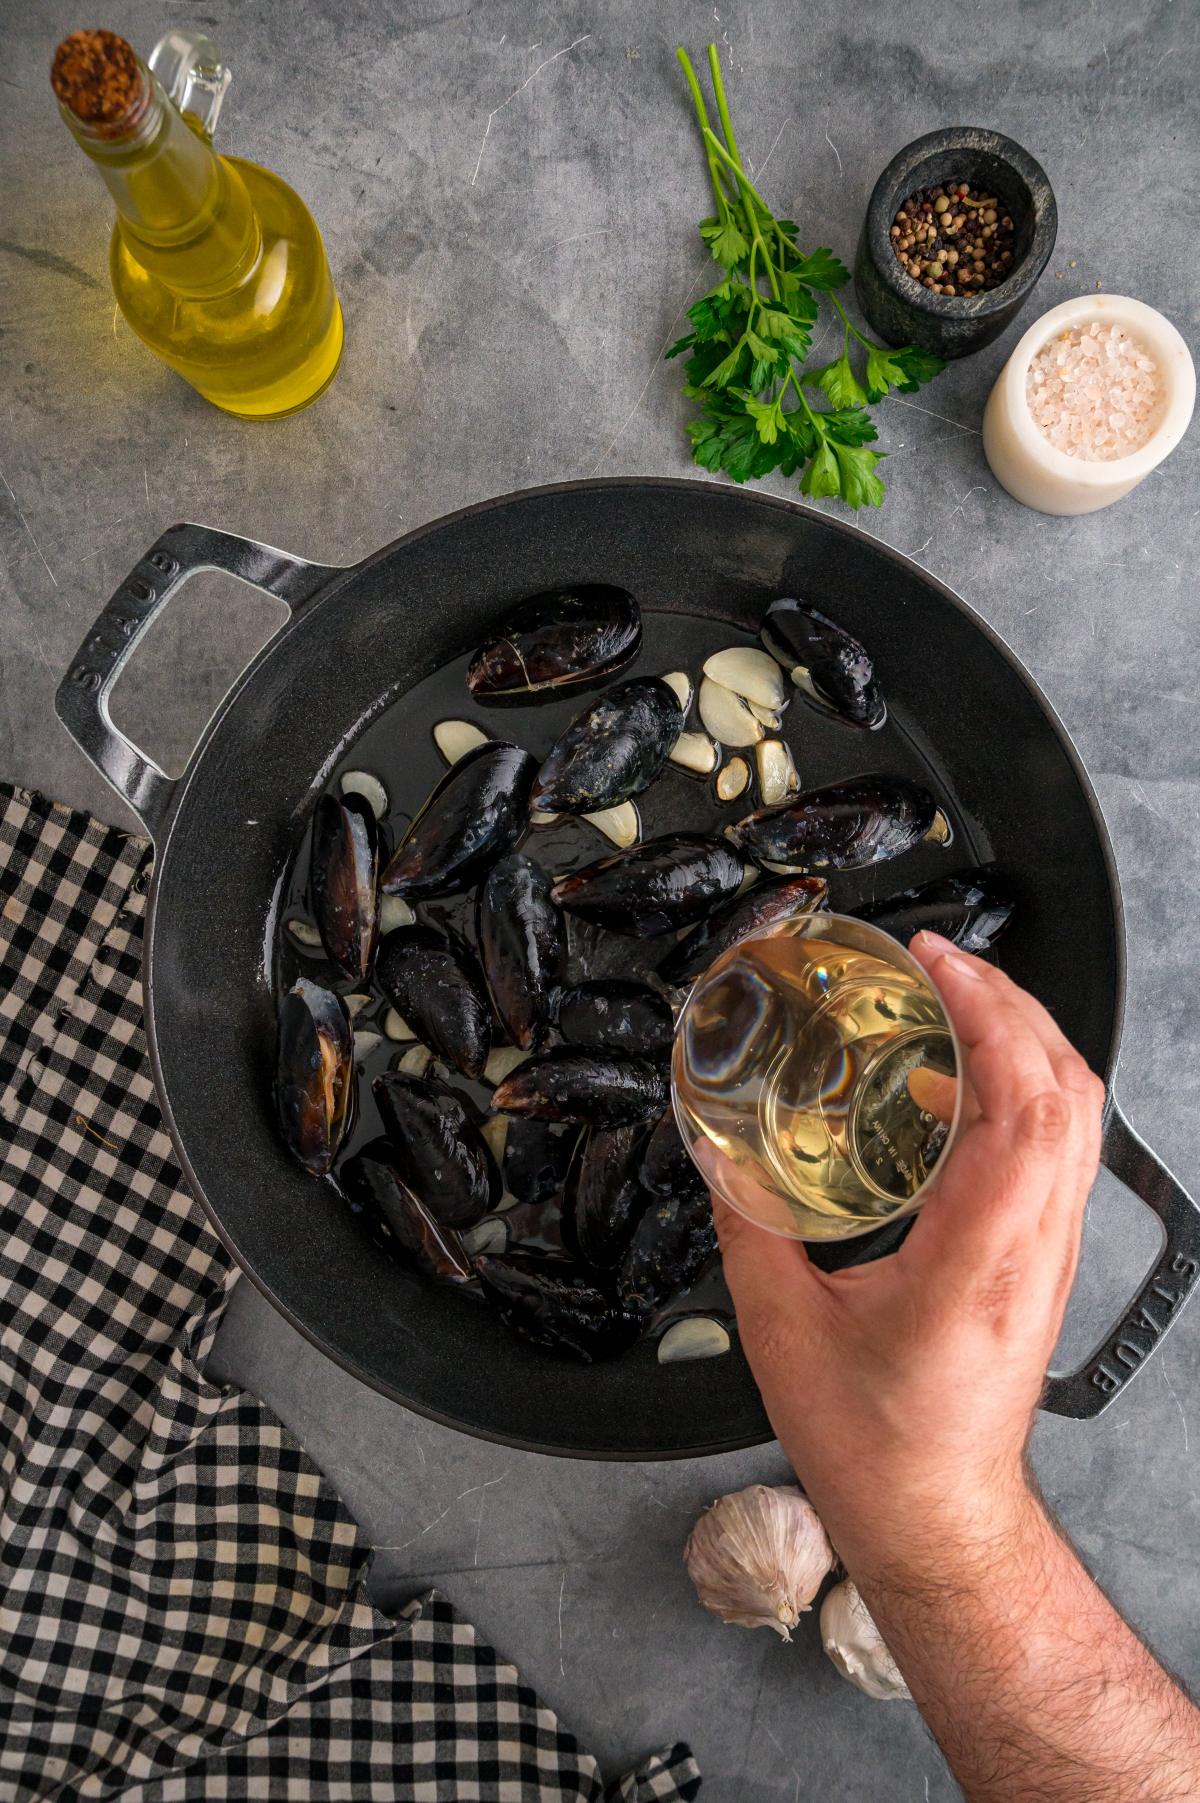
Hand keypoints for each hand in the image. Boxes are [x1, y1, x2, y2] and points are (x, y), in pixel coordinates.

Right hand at [711, 931, 1104, 1586]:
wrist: (938, 1517)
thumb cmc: (877, 1448)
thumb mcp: (780, 1331)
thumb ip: (748, 1227)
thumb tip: (720, 1153)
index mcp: (975, 1266)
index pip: (1021, 1112)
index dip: (990, 1018)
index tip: (938, 965)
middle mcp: (1031, 1252)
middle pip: (1067, 1094)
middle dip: (1012, 1004)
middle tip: (942, 961)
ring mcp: (1050, 1257)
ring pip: (1076, 1119)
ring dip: (1024, 1040)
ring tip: (954, 1001)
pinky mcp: (1045, 1262)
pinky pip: (1057, 1150)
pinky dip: (1021, 1089)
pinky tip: (959, 1082)